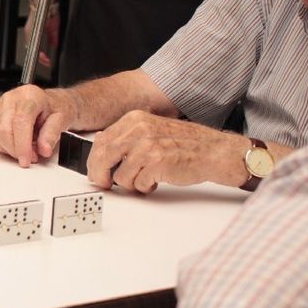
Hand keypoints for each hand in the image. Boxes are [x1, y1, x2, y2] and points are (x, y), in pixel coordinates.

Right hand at [0, 85, 77, 166]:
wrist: (49, 103)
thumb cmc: (53, 109)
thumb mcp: (61, 119)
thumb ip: (52, 134)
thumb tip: (44, 149)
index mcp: (29, 96)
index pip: (20, 122)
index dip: (22, 144)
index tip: (28, 159)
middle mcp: (11, 99)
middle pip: (4, 130)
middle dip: (15, 150)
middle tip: (30, 158)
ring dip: (10, 150)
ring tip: (27, 149)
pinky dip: (4, 147)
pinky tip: (17, 144)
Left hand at [86, 113, 246, 193]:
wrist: (213, 151)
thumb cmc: (184, 144)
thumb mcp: (151, 130)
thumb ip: (127, 137)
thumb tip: (100, 148)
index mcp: (134, 119)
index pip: (101, 141)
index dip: (94, 161)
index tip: (96, 172)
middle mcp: (138, 130)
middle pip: (103, 157)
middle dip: (100, 175)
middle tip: (105, 184)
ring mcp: (147, 146)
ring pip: (119, 175)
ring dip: (130, 183)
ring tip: (144, 179)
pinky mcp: (156, 163)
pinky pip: (137, 184)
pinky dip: (144, 188)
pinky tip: (156, 181)